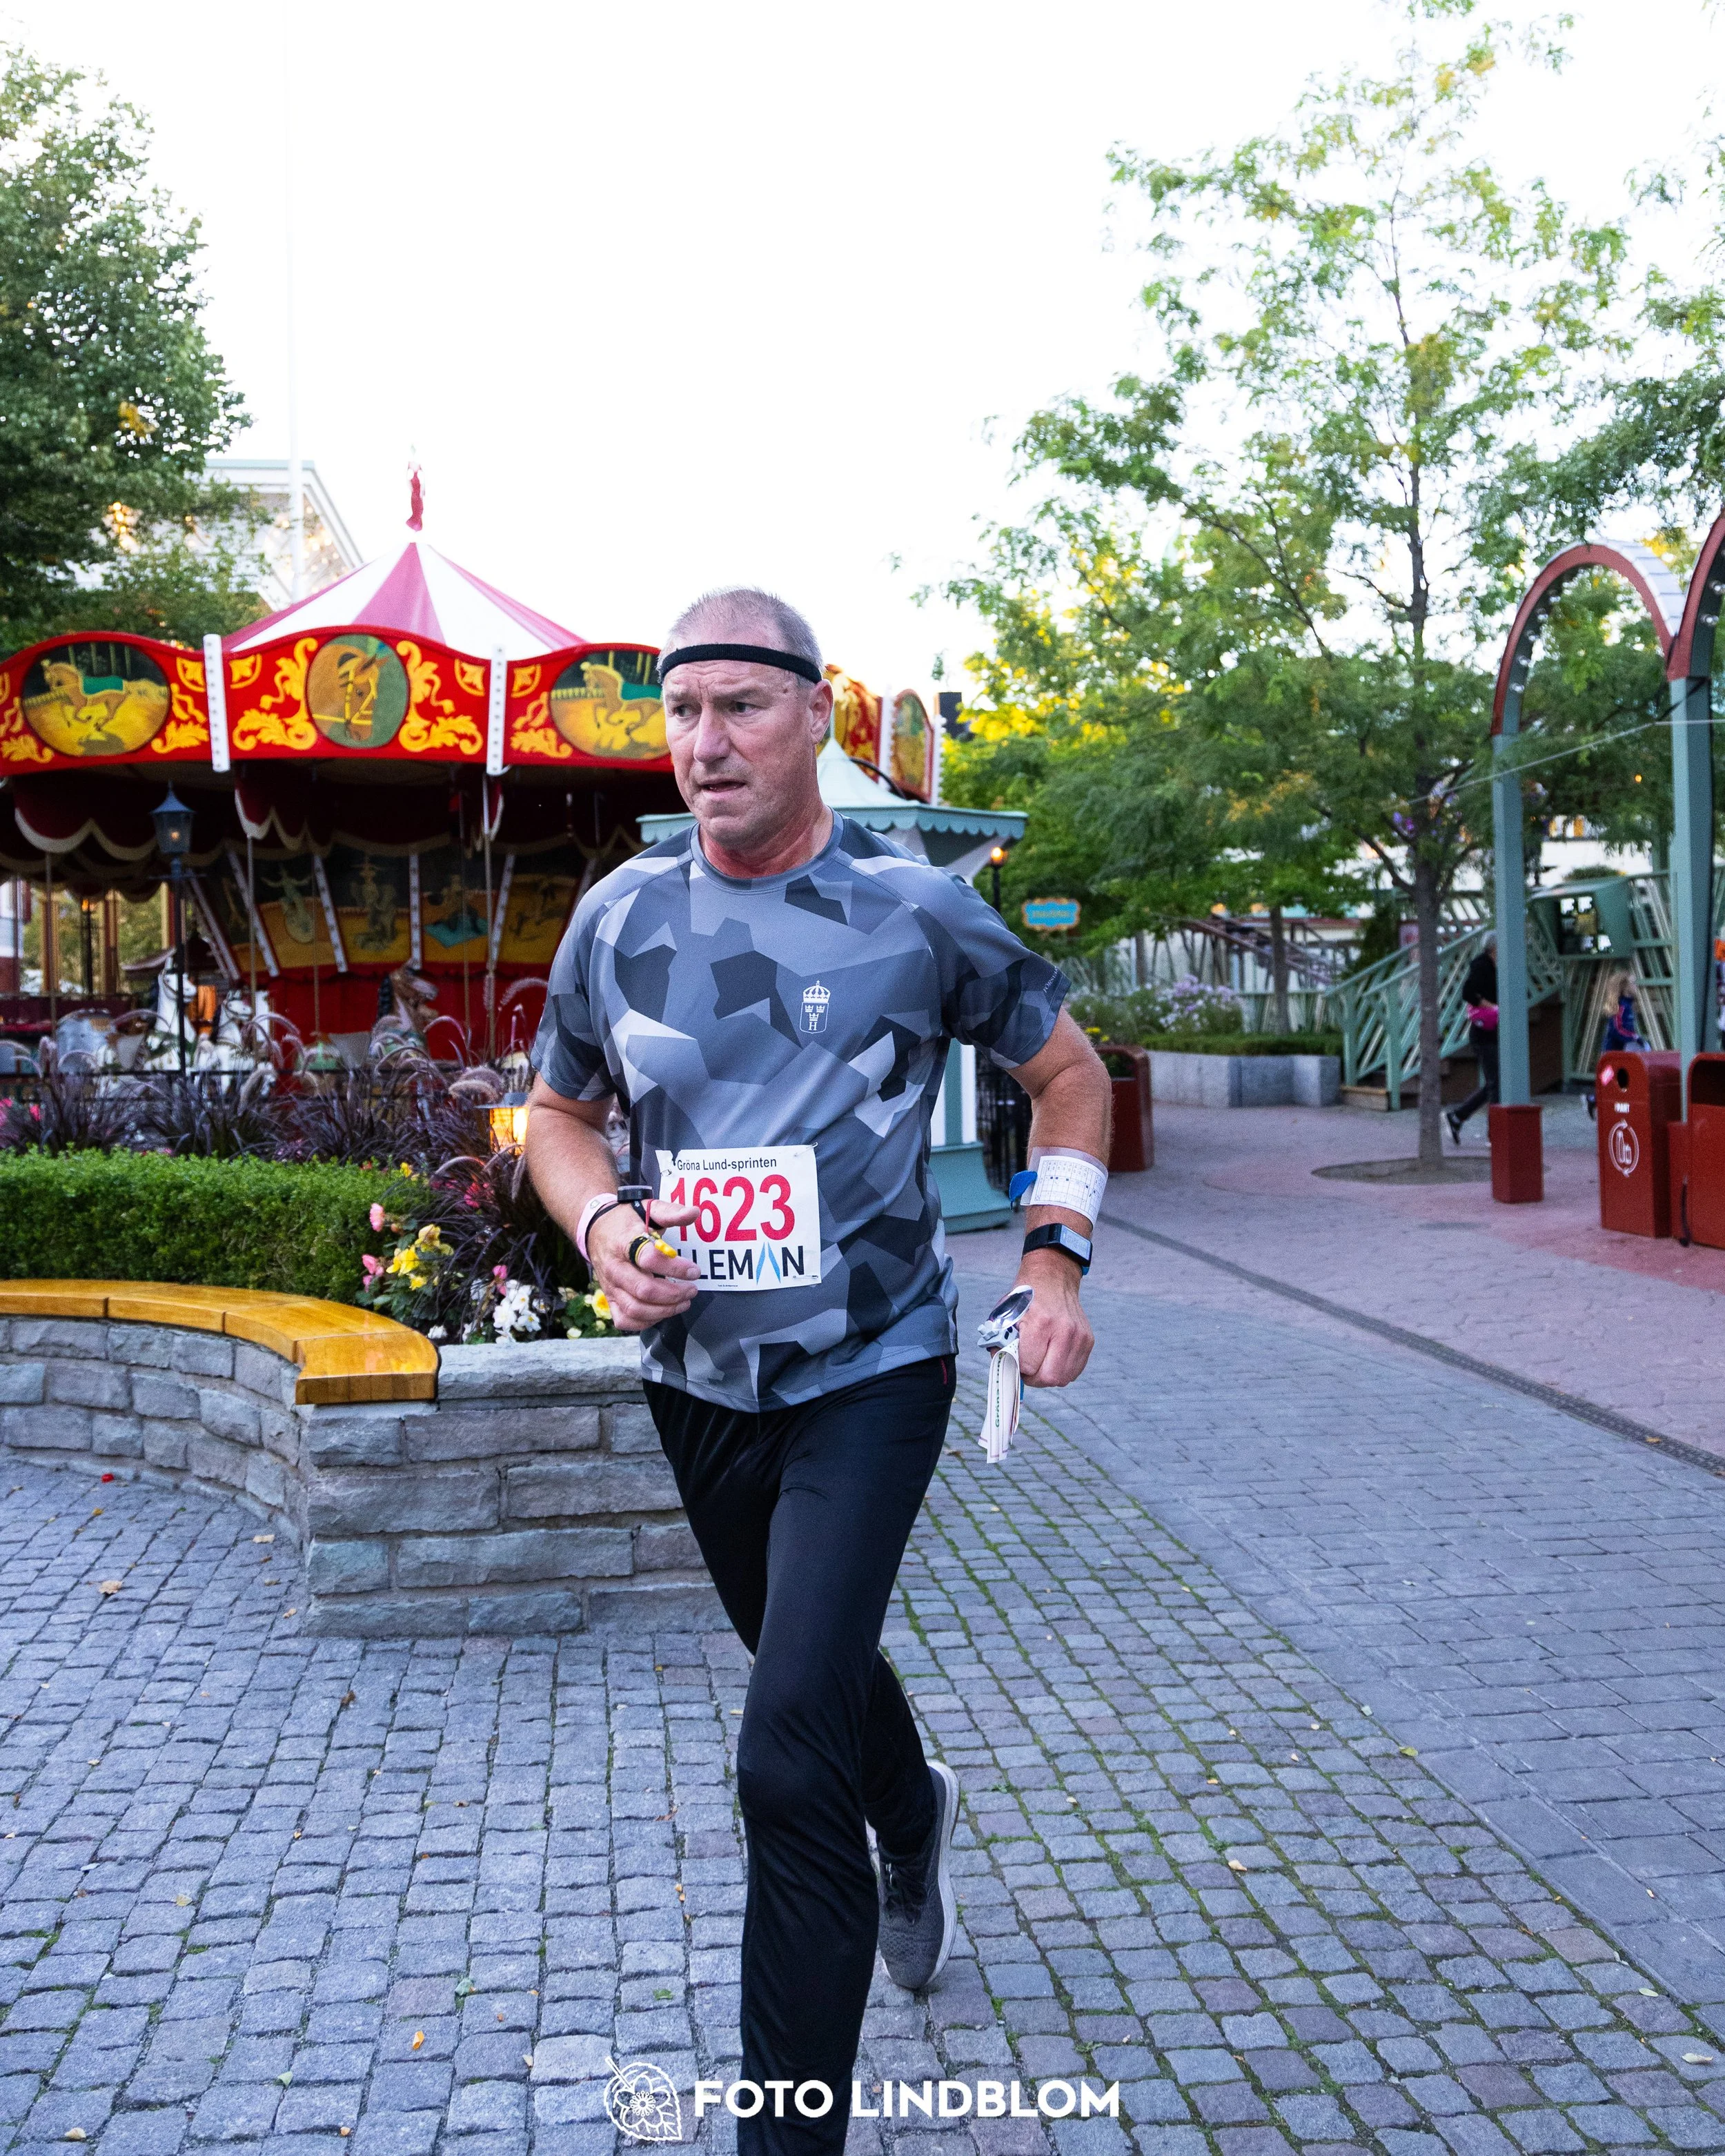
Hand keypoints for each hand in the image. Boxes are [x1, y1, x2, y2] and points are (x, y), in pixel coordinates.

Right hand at [588, 1200, 699, 1332]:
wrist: (596, 1230)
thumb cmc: (627, 1220)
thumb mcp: (649, 1209)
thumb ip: (672, 1212)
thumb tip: (694, 1212)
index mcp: (624, 1243)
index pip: (649, 1259)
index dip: (675, 1268)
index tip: (694, 1271)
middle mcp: (614, 1268)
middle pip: (644, 1290)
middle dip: (674, 1294)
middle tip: (692, 1289)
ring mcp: (610, 1286)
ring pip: (636, 1309)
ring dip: (664, 1310)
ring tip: (684, 1302)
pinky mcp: (609, 1299)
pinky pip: (625, 1320)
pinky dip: (646, 1322)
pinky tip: (663, 1311)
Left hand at [1012, 1249, 1092, 1386]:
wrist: (1053, 1278)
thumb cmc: (1027, 1297)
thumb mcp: (1006, 1314)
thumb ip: (1001, 1342)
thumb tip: (1003, 1367)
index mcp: (1041, 1323)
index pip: (1029, 1366)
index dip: (1019, 1368)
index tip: (1015, 1361)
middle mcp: (1065, 1331)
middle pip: (1049, 1378)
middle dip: (1034, 1378)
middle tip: (1027, 1369)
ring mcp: (1080, 1337)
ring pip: (1064, 1378)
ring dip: (1048, 1375)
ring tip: (1039, 1362)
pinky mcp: (1088, 1340)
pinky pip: (1075, 1370)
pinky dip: (1061, 1370)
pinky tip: (1052, 1357)